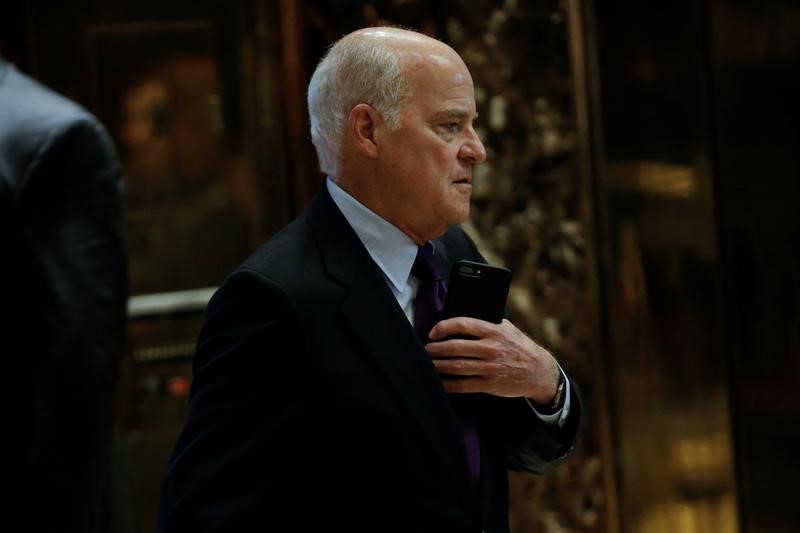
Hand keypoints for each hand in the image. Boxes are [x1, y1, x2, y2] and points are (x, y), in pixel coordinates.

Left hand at [425, 317, 560, 403]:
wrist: (538, 371)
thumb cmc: (519, 347)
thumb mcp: (507, 328)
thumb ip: (487, 323)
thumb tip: (460, 321)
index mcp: (494, 331)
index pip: (463, 324)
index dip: (443, 327)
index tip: (433, 332)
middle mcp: (491, 349)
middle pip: (455, 347)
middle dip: (435, 349)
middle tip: (426, 349)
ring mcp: (489, 368)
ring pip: (456, 366)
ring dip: (438, 365)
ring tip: (429, 363)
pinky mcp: (489, 384)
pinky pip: (463, 385)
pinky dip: (448, 384)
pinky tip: (439, 381)